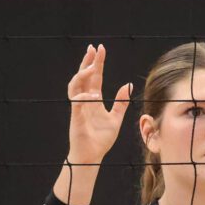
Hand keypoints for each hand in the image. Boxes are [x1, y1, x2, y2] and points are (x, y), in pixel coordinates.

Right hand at [66, 44, 131, 166]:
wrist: (92, 155)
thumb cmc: (101, 139)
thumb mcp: (116, 118)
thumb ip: (121, 102)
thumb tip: (128, 85)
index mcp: (94, 100)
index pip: (95, 77)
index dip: (97, 63)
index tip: (100, 49)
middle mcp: (85, 101)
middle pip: (83, 77)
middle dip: (87, 62)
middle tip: (92, 48)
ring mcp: (79, 108)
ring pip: (75, 86)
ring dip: (82, 76)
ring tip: (91, 67)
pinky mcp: (76, 118)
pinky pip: (76, 104)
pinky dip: (83, 98)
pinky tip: (92, 95)